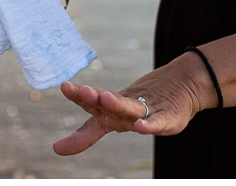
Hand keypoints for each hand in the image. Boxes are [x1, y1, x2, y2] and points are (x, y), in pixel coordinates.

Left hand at [52, 56, 207, 155]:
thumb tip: (56, 149)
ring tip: (106, 98)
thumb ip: (85, 134)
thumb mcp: (110, 120)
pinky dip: (149, 125)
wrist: (179, 86)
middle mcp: (125, 106)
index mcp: (111, 107)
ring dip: (117, 103)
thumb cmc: (137, 105)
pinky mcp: (166, 118)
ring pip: (129, 107)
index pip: (91, 102)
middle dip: (94, 97)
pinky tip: (141, 127)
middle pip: (107, 102)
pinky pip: (156, 123)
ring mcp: (146, 111)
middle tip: (83, 89)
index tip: (63, 86)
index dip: (77, 95)